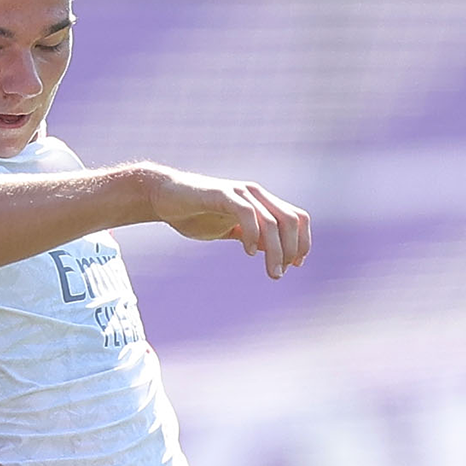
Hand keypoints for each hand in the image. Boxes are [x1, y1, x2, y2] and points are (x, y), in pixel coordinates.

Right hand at [138, 163, 311, 279]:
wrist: (163, 197)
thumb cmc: (195, 214)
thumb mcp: (229, 230)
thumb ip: (252, 237)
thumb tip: (273, 251)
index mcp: (261, 201)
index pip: (296, 217)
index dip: (302, 241)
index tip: (296, 265)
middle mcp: (255, 194)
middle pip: (290, 220)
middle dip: (291, 250)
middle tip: (279, 274)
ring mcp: (240, 192)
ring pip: (271, 222)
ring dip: (276, 251)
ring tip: (272, 273)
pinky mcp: (222, 194)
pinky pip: (247, 213)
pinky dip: (252, 235)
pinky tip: (247, 252)